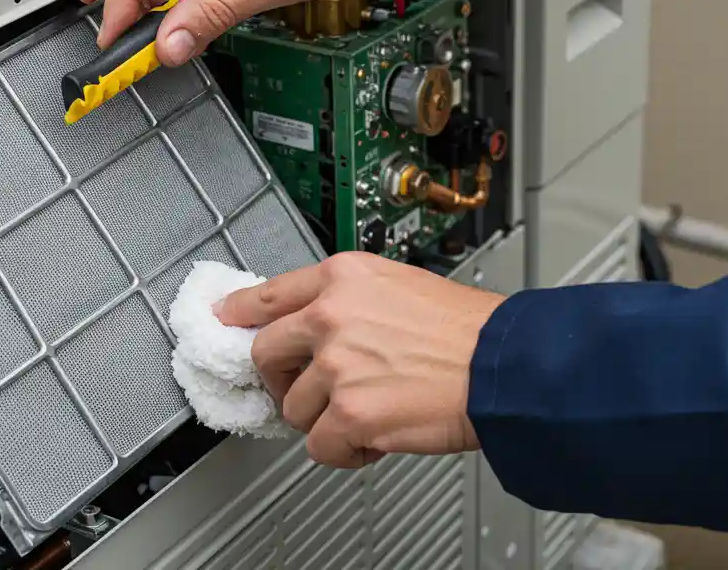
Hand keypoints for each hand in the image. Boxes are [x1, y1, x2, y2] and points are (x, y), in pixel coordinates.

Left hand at [217, 252, 501, 467]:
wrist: (505, 365)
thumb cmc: (467, 329)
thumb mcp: (399, 285)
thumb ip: (348, 301)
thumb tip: (312, 326)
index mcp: (342, 276)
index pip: (267, 294)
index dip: (238, 313)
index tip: (222, 321)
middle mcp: (331, 316)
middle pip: (265, 353)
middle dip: (281, 377)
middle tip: (308, 388)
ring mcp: (337, 366)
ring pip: (292, 407)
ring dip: (323, 418)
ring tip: (365, 410)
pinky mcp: (350, 415)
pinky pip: (320, 446)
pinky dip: (345, 451)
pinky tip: (375, 436)